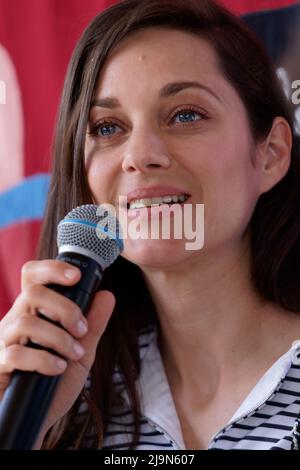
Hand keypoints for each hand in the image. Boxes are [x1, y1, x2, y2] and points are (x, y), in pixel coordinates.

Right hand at [0, 259, 114, 440]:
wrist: (34, 420)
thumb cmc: (54, 383)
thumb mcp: (81, 352)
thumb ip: (93, 325)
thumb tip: (107, 295)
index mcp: (34, 312)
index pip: (33, 276)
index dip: (52, 269)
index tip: (76, 276)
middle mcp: (16, 321)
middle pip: (34, 293)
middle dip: (65, 308)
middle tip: (82, 329)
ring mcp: (4, 342)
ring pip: (27, 322)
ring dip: (58, 338)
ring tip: (73, 355)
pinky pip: (16, 353)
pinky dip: (44, 360)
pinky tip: (58, 369)